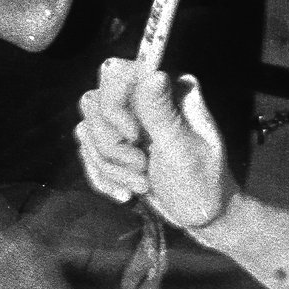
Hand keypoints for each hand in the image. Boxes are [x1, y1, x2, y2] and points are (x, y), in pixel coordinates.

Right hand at [76, 57, 235, 229]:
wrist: (197, 215)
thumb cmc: (201, 182)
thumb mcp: (183, 150)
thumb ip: (162, 113)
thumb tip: (153, 73)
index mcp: (167, 89)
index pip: (117, 73)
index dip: (115, 107)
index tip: (135, 137)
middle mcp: (143, 97)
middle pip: (94, 104)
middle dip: (113, 145)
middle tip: (143, 165)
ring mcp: (126, 119)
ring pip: (87, 130)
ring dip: (111, 166)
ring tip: (143, 183)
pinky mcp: (114, 142)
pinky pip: (87, 152)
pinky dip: (104, 177)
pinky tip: (127, 192)